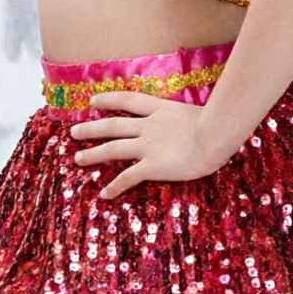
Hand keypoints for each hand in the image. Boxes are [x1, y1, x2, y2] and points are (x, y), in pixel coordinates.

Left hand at [70, 92, 233, 199]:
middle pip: (113, 125)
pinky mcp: (151, 165)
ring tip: (77, 159)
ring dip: (93, 154)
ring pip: (112, 149)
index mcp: (162, 111)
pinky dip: (114, 186)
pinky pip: (127, 177)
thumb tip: (200, 120)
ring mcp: (147, 146)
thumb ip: (192, 117)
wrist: (216, 134)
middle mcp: (149, 126)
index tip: (93, 101)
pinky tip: (104, 193)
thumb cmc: (219, 125)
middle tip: (73, 132)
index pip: (129, 101)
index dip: (109, 100)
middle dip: (91, 128)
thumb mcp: (202, 113)